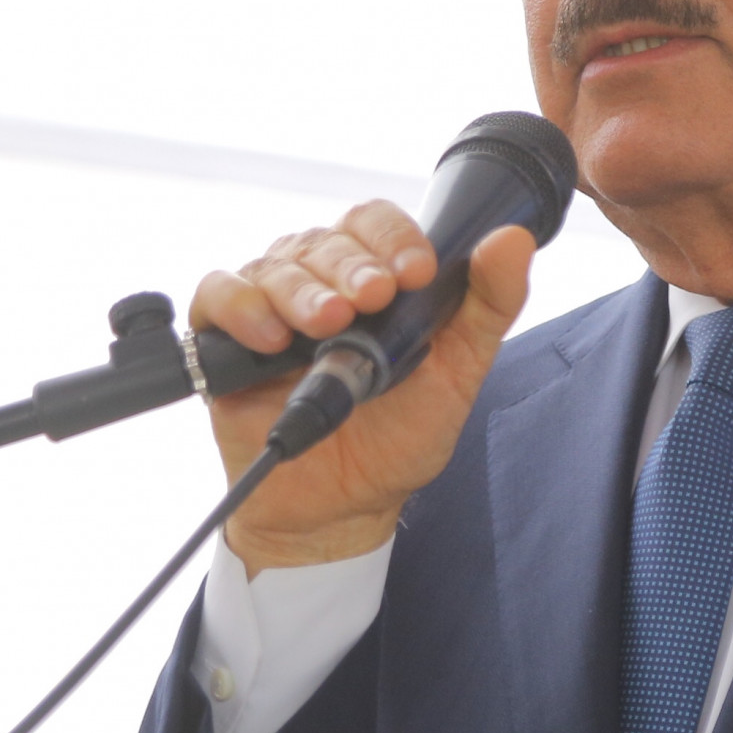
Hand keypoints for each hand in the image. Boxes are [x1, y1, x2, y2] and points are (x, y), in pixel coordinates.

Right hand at [191, 201, 535, 576]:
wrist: (344, 509)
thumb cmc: (401, 437)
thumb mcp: (459, 372)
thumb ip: (489, 306)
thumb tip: (514, 241)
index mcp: (373, 276)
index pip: (374, 223)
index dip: (393, 238)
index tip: (416, 273)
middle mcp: (319, 280)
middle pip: (324, 240)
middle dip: (351, 266)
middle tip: (372, 299)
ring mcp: (271, 307)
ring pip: (274, 264)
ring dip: (302, 290)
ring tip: (326, 325)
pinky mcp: (226, 341)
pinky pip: (217, 295)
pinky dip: (241, 306)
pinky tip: (271, 339)